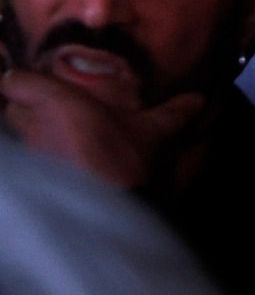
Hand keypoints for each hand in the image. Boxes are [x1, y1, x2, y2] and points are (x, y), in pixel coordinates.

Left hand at [0, 70, 204, 187]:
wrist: (108, 212)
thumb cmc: (125, 163)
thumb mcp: (153, 133)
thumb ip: (171, 113)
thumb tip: (197, 99)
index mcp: (57, 102)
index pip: (14, 82)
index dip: (22, 84)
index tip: (34, 88)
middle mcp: (31, 124)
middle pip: (9, 108)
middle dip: (23, 110)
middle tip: (47, 115)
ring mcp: (24, 153)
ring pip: (12, 135)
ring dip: (25, 136)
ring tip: (46, 143)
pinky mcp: (22, 179)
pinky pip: (18, 160)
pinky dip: (27, 160)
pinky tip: (45, 167)